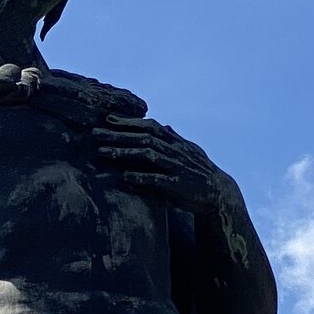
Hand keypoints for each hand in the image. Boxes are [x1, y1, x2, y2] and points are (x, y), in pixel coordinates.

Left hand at [93, 119, 227, 211]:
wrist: (219, 194)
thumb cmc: (198, 172)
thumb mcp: (189, 152)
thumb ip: (175, 139)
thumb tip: (166, 125)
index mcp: (176, 143)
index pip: (150, 127)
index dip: (130, 122)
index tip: (108, 119)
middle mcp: (175, 152)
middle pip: (144, 139)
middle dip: (119, 135)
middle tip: (95, 134)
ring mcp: (176, 167)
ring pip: (148, 156)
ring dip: (124, 153)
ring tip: (103, 152)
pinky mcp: (178, 185)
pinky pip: (157, 180)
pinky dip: (141, 177)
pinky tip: (124, 177)